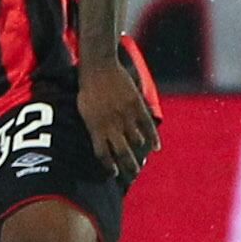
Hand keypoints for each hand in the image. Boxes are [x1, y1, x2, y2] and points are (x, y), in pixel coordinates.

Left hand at [78, 63, 158, 177]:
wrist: (99, 68)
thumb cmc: (88, 90)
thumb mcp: (84, 111)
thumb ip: (93, 128)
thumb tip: (99, 143)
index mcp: (95, 127)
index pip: (103, 154)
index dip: (109, 166)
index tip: (114, 173)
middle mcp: (111, 124)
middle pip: (122, 152)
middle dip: (128, 166)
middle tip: (133, 173)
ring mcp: (124, 115)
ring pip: (136, 140)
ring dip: (139, 152)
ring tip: (141, 161)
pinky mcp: (135, 105)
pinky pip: (147, 126)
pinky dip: (153, 138)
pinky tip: (156, 147)